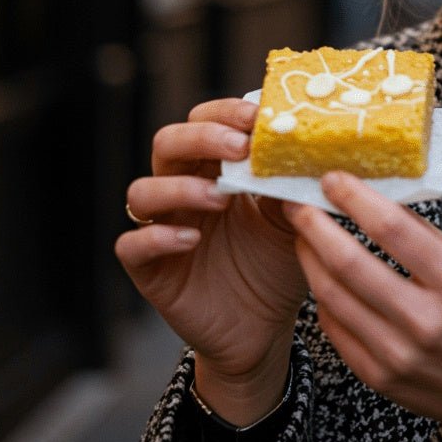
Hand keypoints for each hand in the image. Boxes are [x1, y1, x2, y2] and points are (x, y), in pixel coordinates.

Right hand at [115, 98, 307, 421]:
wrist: (264, 329)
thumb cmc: (276, 263)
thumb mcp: (293, 218)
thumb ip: (292, 183)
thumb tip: (309, 146)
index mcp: (215, 169)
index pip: (204, 121)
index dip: (224, 113)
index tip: (257, 116)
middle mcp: (182, 191)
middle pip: (168, 144)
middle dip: (201, 138)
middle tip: (239, 147)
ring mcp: (162, 228)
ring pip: (142, 191)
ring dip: (179, 187)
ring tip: (220, 198)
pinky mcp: (150, 271)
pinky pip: (131, 246)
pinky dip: (157, 237)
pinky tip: (190, 239)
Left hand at [285, 172, 441, 434]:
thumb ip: (421, 232)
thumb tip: (371, 194)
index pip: (392, 229)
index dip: (354, 198)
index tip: (332, 178)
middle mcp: (425, 320)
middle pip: (349, 263)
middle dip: (314, 224)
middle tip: (296, 202)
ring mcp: (397, 354)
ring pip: (331, 295)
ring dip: (308, 256)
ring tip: (302, 233)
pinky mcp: (376, 376)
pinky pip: (332, 326)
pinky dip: (322, 293)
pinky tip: (320, 273)